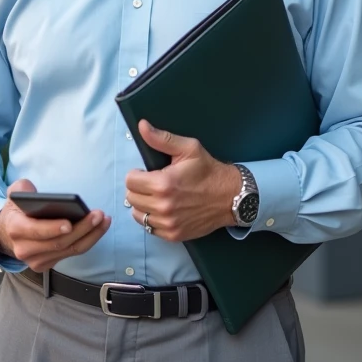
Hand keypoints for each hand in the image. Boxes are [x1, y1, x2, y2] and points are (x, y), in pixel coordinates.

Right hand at [0, 179, 110, 271]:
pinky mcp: (48, 264)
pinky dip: (88, 241)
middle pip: (58, 243)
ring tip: (104, 220)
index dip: (52, 228)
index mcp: (15, 229)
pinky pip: (72, 253)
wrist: (7, 233)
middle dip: (81, 229)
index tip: (69, 223)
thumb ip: (22, 189)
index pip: (35, 231)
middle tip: (98, 215)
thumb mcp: (15, 194)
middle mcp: (25, 249)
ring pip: (69, 250)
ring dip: (91, 235)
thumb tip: (35, 193)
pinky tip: (100, 227)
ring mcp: (37, 260)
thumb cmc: (17, 210)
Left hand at [125, 120, 241, 241]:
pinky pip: (149, 228)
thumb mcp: (188, 149)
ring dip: (144, 205)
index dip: (137, 174)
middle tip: (154, 184)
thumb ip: (162, 139)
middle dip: (139, 188)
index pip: (130, 181)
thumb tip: (142, 126)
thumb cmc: (208, 171)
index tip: (148, 173)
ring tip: (158, 197)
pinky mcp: (173, 234)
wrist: (231, 196)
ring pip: (138, 214)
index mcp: (163, 184)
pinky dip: (153, 219)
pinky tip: (164, 210)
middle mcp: (163, 206)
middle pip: (131, 198)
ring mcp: (168, 223)